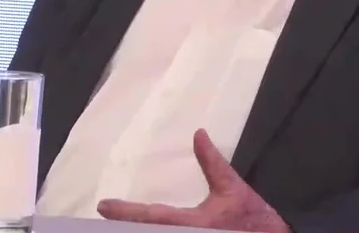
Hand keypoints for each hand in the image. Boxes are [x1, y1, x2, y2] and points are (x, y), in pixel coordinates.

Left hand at [97, 129, 289, 232]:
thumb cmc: (255, 221)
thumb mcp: (233, 189)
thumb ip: (212, 164)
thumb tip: (199, 134)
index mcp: (193, 223)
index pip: (151, 216)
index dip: (125, 211)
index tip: (103, 206)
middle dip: (126, 227)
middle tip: (106, 217)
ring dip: (140, 232)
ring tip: (120, 225)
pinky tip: (144, 231)